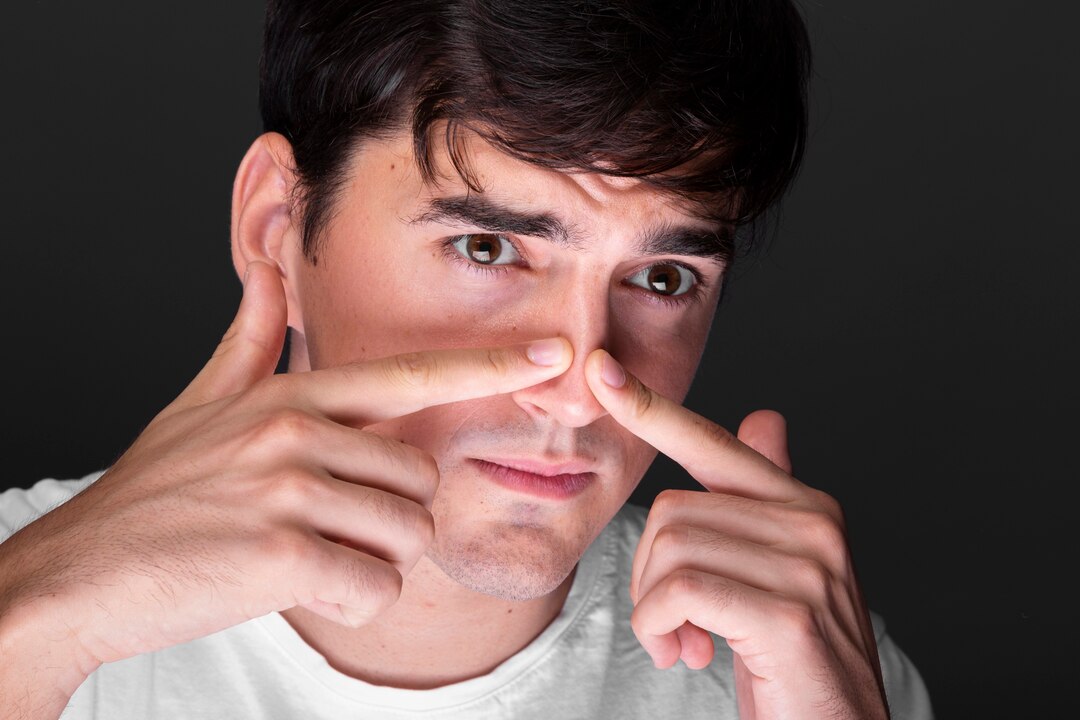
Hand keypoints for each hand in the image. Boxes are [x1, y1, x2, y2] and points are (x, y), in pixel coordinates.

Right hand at [0, 262, 571, 699]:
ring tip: (310, 556)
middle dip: (393, 518)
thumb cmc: (155, 492)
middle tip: (332, 529)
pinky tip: (302, 587)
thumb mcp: (201, 402)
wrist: (84, 570)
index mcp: (291, 394)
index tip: (553, 355)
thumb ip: (250, 339)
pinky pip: (375, 586)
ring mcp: (288, 489)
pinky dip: (352, 600)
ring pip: (406, 535)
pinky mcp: (280, 553)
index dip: (488, 367)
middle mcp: (296, 429)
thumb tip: (266, 271)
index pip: (411, 375)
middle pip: (421, 479)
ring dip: (373, 562)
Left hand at [584, 350, 887, 719]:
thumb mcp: (781, 571)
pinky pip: (679, 592)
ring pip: (669, 550)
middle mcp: (813, 524)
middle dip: (650, 574)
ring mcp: (807, 566)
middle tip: (674, 623)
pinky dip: (660, 628)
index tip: (604, 373)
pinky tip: (684, 654)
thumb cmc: (797, 658)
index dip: (652, 409)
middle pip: (671, 511)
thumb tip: (763, 420)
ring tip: (685, 643)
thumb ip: (767, 496)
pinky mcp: (789, 614)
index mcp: (805, 506)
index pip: (713, 444)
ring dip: (654, 609)